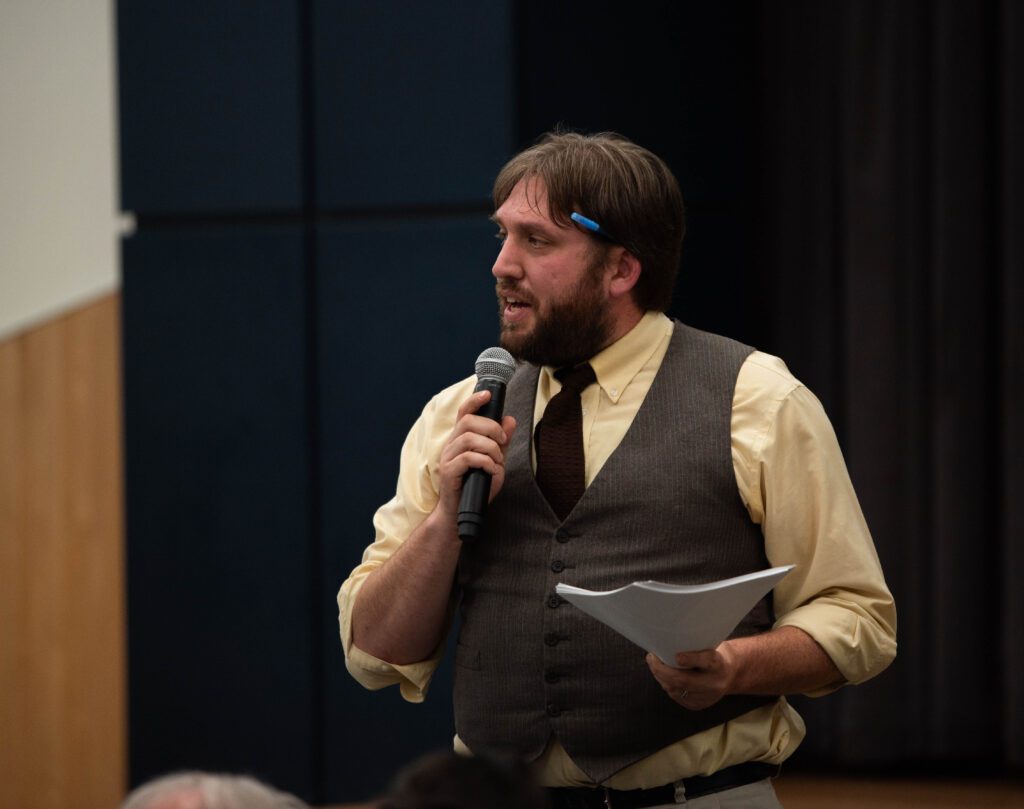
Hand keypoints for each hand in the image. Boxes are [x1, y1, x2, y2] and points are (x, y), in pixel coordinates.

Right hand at [436, 390, 516, 518]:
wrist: (461, 514)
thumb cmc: (477, 488)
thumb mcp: (495, 462)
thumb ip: (501, 442)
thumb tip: (510, 419)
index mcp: (460, 440)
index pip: (463, 413)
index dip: (474, 400)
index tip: (487, 394)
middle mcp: (452, 445)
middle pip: (468, 422)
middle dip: (490, 427)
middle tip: (503, 441)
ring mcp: (448, 458)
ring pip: (469, 438)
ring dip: (490, 447)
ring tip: (498, 461)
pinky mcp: (449, 472)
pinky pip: (468, 458)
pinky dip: (486, 462)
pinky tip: (492, 470)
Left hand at [645, 644, 739, 710]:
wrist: (731, 674)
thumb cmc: (714, 653)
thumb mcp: (710, 645)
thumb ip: (694, 646)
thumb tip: (667, 640)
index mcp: (719, 664)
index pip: (707, 661)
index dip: (691, 659)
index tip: (677, 657)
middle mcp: (715, 683)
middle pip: (685, 680)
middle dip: (662, 671)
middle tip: (651, 658)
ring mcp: (707, 697)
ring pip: (677, 690)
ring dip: (661, 678)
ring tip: (654, 665)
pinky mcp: (699, 705)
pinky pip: (677, 697)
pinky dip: (667, 686)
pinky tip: (663, 677)